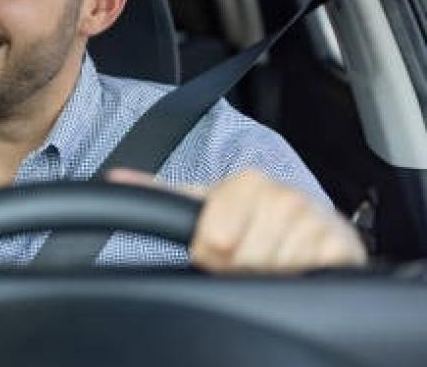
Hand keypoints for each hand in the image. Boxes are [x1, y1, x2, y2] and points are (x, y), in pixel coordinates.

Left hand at [107, 167, 366, 272]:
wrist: (307, 228)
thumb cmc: (250, 218)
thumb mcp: (205, 203)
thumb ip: (159, 194)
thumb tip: (112, 177)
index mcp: (246, 182)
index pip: (213, 238)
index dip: (210, 254)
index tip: (217, 248)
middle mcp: (282, 194)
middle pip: (243, 258)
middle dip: (240, 266)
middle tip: (247, 256)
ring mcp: (314, 218)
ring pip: (274, 269)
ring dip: (269, 273)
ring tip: (270, 258)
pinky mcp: (341, 244)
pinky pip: (310, 273)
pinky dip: (300, 277)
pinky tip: (296, 263)